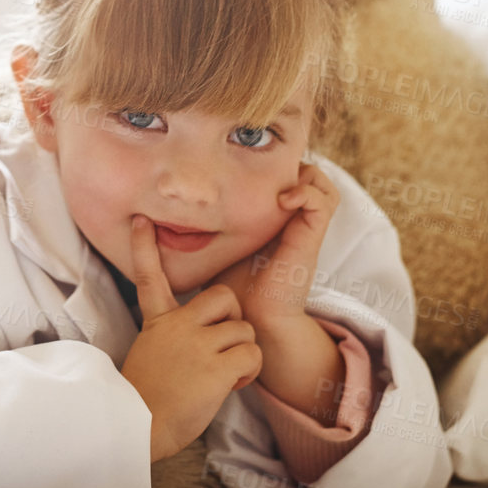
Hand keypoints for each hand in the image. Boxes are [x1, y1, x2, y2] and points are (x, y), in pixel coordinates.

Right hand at [119, 216, 264, 463]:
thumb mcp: (149, 354)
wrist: (138, 426)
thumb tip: (191, 341)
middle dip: (233, 319)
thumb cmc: (146, 398)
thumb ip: (170, 337)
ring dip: (242, 354)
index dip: (145, 247)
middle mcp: (178, 327)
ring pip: (243, 330)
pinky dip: (249, 372)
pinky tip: (232, 384)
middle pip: (224, 298)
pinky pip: (251, 356)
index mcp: (158, 322)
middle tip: (224, 344)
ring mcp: (196, 345)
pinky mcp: (214, 368)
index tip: (142, 222)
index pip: (149, 276)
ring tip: (225, 375)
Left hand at [212, 161, 339, 330]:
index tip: (246, 167)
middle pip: (310, 178)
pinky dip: (307, 192)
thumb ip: (206, 227)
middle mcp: (293, 224)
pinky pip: (323, 203)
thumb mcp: (216, 247)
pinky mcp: (310, 239)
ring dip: (306, 176)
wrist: (252, 321)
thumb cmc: (231, 290)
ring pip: (324, 187)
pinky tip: (283, 200)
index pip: (287, 180)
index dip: (273, 168)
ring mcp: (304, 231)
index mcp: (274, 222)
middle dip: (290, 165)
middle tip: (263, 170)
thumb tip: (164, 212)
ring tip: (280, 187)